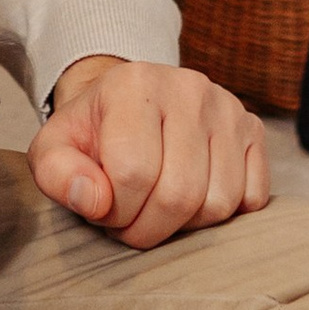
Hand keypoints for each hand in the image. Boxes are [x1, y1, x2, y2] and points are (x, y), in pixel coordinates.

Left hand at [28, 54, 270, 251]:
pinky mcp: (254, 130)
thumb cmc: (93, 134)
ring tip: (156, 205)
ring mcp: (227, 108)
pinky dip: (221, 215)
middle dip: (148, 227)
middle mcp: (188, 88)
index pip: (132, 173)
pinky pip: (252, 198)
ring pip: (218, 203)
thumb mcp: (54, 148)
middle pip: (179, 194)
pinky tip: (192, 197)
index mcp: (134, 83)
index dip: (115, 210)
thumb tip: (94, 200)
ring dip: (184, 224)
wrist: (129, 105)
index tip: (104, 208)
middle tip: (129, 219)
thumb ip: (56, 174)